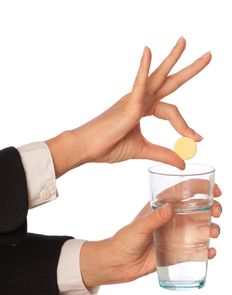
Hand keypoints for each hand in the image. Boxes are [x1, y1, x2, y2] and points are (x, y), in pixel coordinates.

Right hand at [45, 38, 210, 176]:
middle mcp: (139, 100)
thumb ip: (163, 154)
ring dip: (172, 59)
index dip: (186, 125)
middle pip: (169, 82)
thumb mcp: (143, 150)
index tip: (198, 138)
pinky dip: (143, 69)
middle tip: (208, 56)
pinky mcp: (127, 105)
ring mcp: (133, 99)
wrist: (87, 148)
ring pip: (158, 77)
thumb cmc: (108, 146)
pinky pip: (138, 85)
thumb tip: (183, 163)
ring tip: (184, 42)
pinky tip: (148, 52)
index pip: (170, 111)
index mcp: (142, 109)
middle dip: (188, 69)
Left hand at [80, 185, 220, 287]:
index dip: (201, 188)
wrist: (118, 264)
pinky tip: (210, 252)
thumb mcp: (138, 228)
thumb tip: (170, 208)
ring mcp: (175, 235)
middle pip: (197, 208)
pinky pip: (196, 249)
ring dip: (211, 228)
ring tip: (213, 233)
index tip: (215, 190)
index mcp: (161, 206)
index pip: (183, 191)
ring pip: (200, 228)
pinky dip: (206, 250)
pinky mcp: (177, 252)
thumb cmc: (124, 241)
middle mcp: (171, 219)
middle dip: (211, 207)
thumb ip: (153, 219)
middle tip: (217, 212)